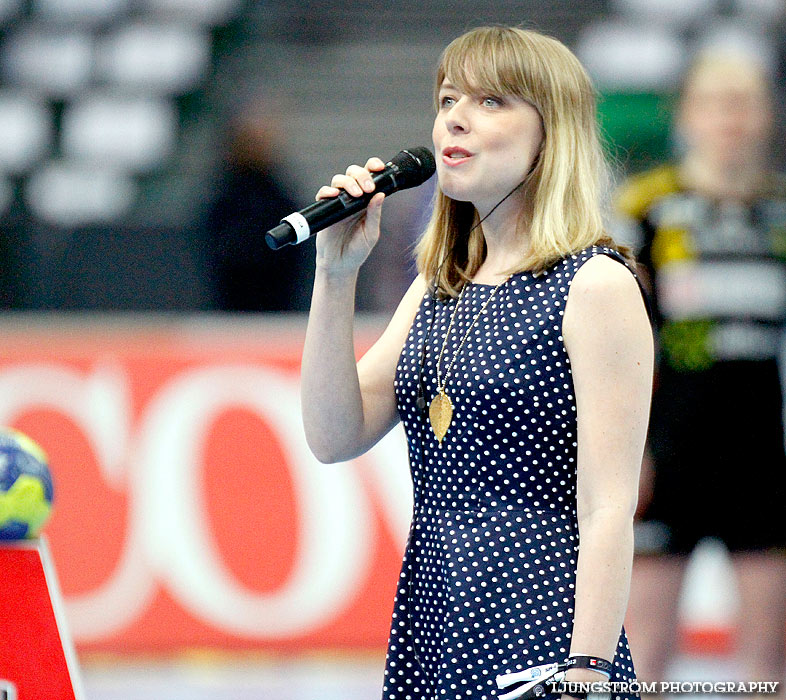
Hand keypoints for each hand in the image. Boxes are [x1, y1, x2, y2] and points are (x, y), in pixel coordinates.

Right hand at [313, 156, 385, 276]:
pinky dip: (327, 191)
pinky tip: (335, 195)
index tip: (379, 167)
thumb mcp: (371, 233)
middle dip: (362, 175)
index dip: (373, 167)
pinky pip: (323, 194)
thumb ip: (375, 214)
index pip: (370, 177)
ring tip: (356, 195)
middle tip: (368, 188)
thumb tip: (380, 195)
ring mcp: (338, 203)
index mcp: (367, 201)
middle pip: (354, 173)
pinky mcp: (325, 209)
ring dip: (348, 182)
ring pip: (339, 179)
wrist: (340, 265)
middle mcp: (352, 198)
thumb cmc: (357, 250)